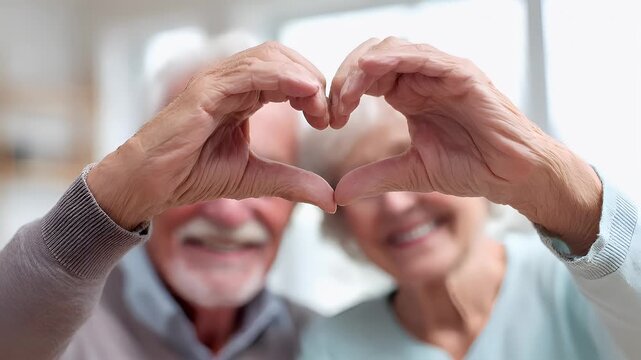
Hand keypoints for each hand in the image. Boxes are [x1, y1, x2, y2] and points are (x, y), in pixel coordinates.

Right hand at [88, 42, 334, 229]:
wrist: (151, 185)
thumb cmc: (193, 175)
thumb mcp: (256, 179)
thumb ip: (293, 183)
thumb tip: (332, 200)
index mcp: (245, 97)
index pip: (289, 76)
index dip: (314, 92)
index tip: (329, 121)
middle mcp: (232, 83)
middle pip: (283, 58)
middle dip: (313, 80)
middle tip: (328, 114)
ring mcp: (217, 82)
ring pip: (269, 57)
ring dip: (302, 76)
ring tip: (319, 105)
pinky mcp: (205, 89)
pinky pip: (249, 71)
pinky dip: (281, 75)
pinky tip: (306, 90)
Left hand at [330, 37, 601, 252]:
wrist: (512, 176)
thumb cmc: (470, 167)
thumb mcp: (411, 173)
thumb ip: (375, 177)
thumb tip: (337, 194)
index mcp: (407, 94)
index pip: (364, 77)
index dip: (342, 92)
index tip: (330, 120)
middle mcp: (421, 78)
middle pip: (371, 56)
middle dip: (345, 76)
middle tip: (334, 107)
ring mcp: (441, 73)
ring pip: (392, 49)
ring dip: (362, 67)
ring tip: (346, 93)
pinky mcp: (462, 75)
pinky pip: (425, 56)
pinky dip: (396, 57)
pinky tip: (372, 70)